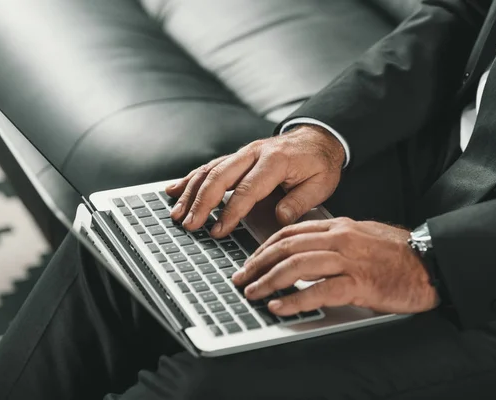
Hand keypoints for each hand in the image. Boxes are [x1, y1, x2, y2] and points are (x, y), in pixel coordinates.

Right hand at [165, 125, 344, 236]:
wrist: (317, 138)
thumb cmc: (319, 163)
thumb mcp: (321, 184)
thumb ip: (300, 202)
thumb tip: (279, 218)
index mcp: (275, 161)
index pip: (248, 189)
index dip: (231, 212)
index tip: (219, 230)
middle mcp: (254, 153)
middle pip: (220, 176)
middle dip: (201, 202)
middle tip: (189, 224)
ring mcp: (243, 153)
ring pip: (210, 170)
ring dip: (191, 192)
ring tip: (177, 213)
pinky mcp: (236, 157)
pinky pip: (209, 166)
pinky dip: (190, 178)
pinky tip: (174, 190)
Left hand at [232, 218, 439, 315]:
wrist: (430, 262)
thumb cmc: (396, 253)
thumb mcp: (360, 235)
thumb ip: (332, 239)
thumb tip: (303, 251)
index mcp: (338, 225)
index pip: (290, 232)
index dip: (264, 247)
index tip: (250, 261)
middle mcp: (339, 238)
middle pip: (287, 247)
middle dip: (258, 264)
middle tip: (241, 278)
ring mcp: (349, 259)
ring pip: (297, 266)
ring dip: (269, 281)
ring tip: (253, 293)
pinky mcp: (360, 283)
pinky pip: (320, 290)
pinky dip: (296, 300)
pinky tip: (280, 306)